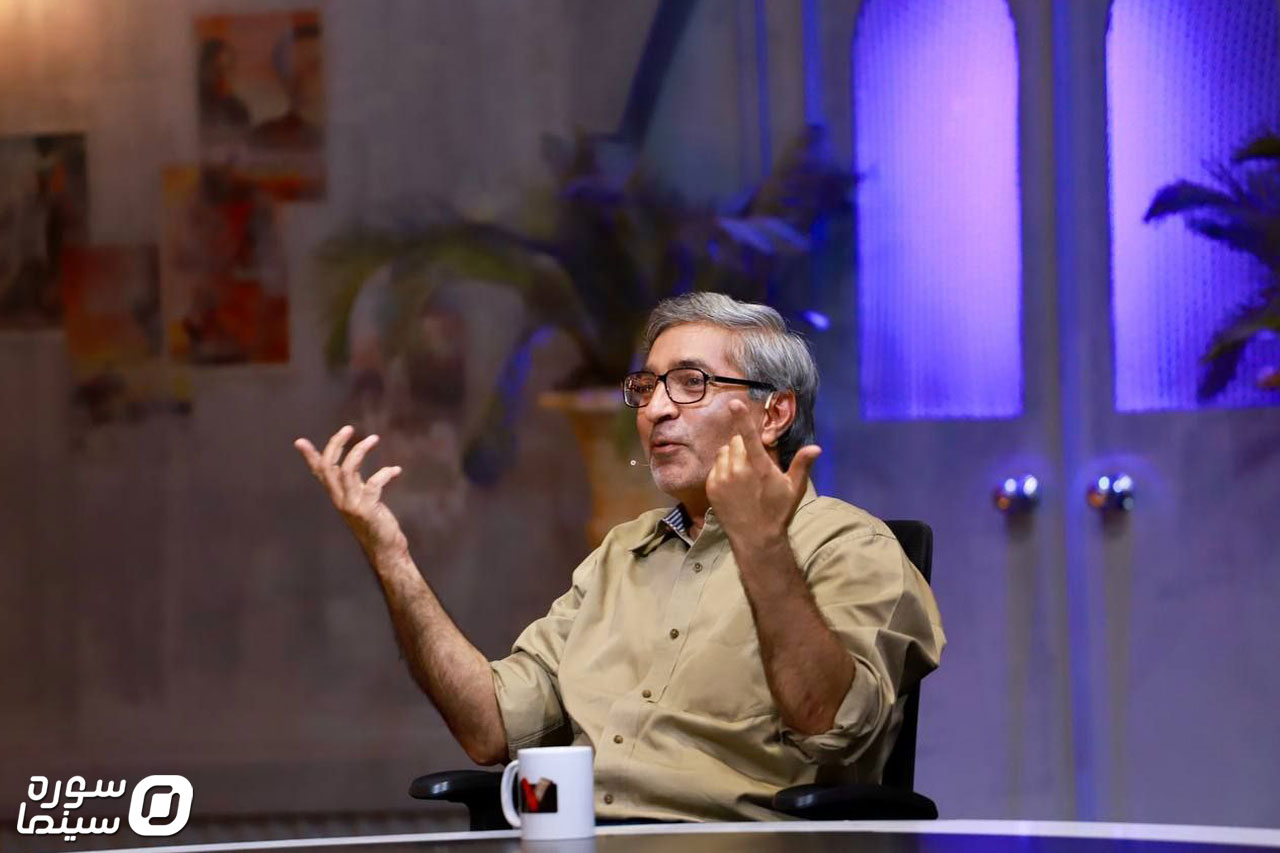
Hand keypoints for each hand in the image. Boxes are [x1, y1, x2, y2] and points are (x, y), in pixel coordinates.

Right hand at [295, 425, 407, 559]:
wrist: (386, 551)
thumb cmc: (377, 525)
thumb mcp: (362, 501)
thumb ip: (356, 484)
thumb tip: (354, 464)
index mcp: (338, 497)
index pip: (320, 473)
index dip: (310, 457)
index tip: (300, 441)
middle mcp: (340, 500)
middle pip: (329, 467)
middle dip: (336, 445)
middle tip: (348, 429)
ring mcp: (352, 506)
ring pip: (347, 471)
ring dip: (360, 451)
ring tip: (373, 439)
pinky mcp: (367, 510)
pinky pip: (373, 484)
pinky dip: (385, 473)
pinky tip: (396, 470)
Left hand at [705, 399, 820, 549]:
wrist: (755, 538)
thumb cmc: (778, 511)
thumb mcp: (794, 489)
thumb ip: (802, 465)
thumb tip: (816, 448)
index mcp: (759, 467)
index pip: (749, 437)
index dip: (742, 418)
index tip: (733, 403)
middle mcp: (738, 470)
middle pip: (736, 441)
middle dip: (745, 445)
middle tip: (754, 463)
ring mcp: (722, 479)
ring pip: (724, 452)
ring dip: (733, 455)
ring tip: (744, 473)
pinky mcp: (712, 487)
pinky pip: (716, 466)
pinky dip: (723, 468)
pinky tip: (734, 483)